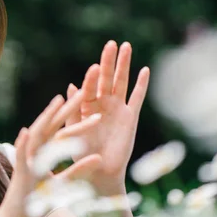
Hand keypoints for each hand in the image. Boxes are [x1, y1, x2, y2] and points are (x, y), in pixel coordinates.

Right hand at [0, 91, 102, 216]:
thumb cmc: (41, 201)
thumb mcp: (66, 183)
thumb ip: (80, 169)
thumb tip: (99, 158)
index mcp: (46, 151)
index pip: (63, 128)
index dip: (76, 114)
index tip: (90, 100)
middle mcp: (35, 150)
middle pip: (53, 124)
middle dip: (68, 108)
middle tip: (84, 90)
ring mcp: (26, 159)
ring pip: (38, 134)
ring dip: (47, 117)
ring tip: (59, 101)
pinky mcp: (18, 173)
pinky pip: (19, 156)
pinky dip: (22, 144)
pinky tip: (26, 131)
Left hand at [66, 41, 149, 195]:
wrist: (99, 172)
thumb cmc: (81, 154)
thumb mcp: (73, 130)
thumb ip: (73, 108)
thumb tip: (71, 85)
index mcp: (87, 106)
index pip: (90, 87)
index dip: (91, 77)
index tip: (93, 67)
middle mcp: (103, 103)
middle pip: (107, 77)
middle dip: (109, 61)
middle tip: (111, 43)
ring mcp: (118, 108)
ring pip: (122, 82)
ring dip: (124, 65)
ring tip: (126, 47)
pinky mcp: (131, 117)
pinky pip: (137, 97)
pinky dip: (141, 84)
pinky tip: (145, 70)